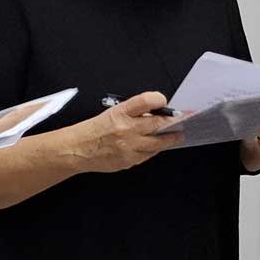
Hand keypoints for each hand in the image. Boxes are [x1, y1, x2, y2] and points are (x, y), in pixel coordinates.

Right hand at [64, 91, 182, 173]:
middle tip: (181, 121)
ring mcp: (129, 146)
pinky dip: (154, 150)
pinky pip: (148, 155)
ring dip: (170, 139)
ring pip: (158, 143)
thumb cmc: (94, 130)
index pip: (146, 101)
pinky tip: (156, 146)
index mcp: (120, 113)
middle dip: (173, 123)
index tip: (165, 102)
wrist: (78, 149)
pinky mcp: (129, 160)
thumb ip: (133, 112)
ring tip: (176, 136)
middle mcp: (126, 129)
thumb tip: (154, 112)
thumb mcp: (112, 113)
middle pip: (158, 124)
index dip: (159, 100)